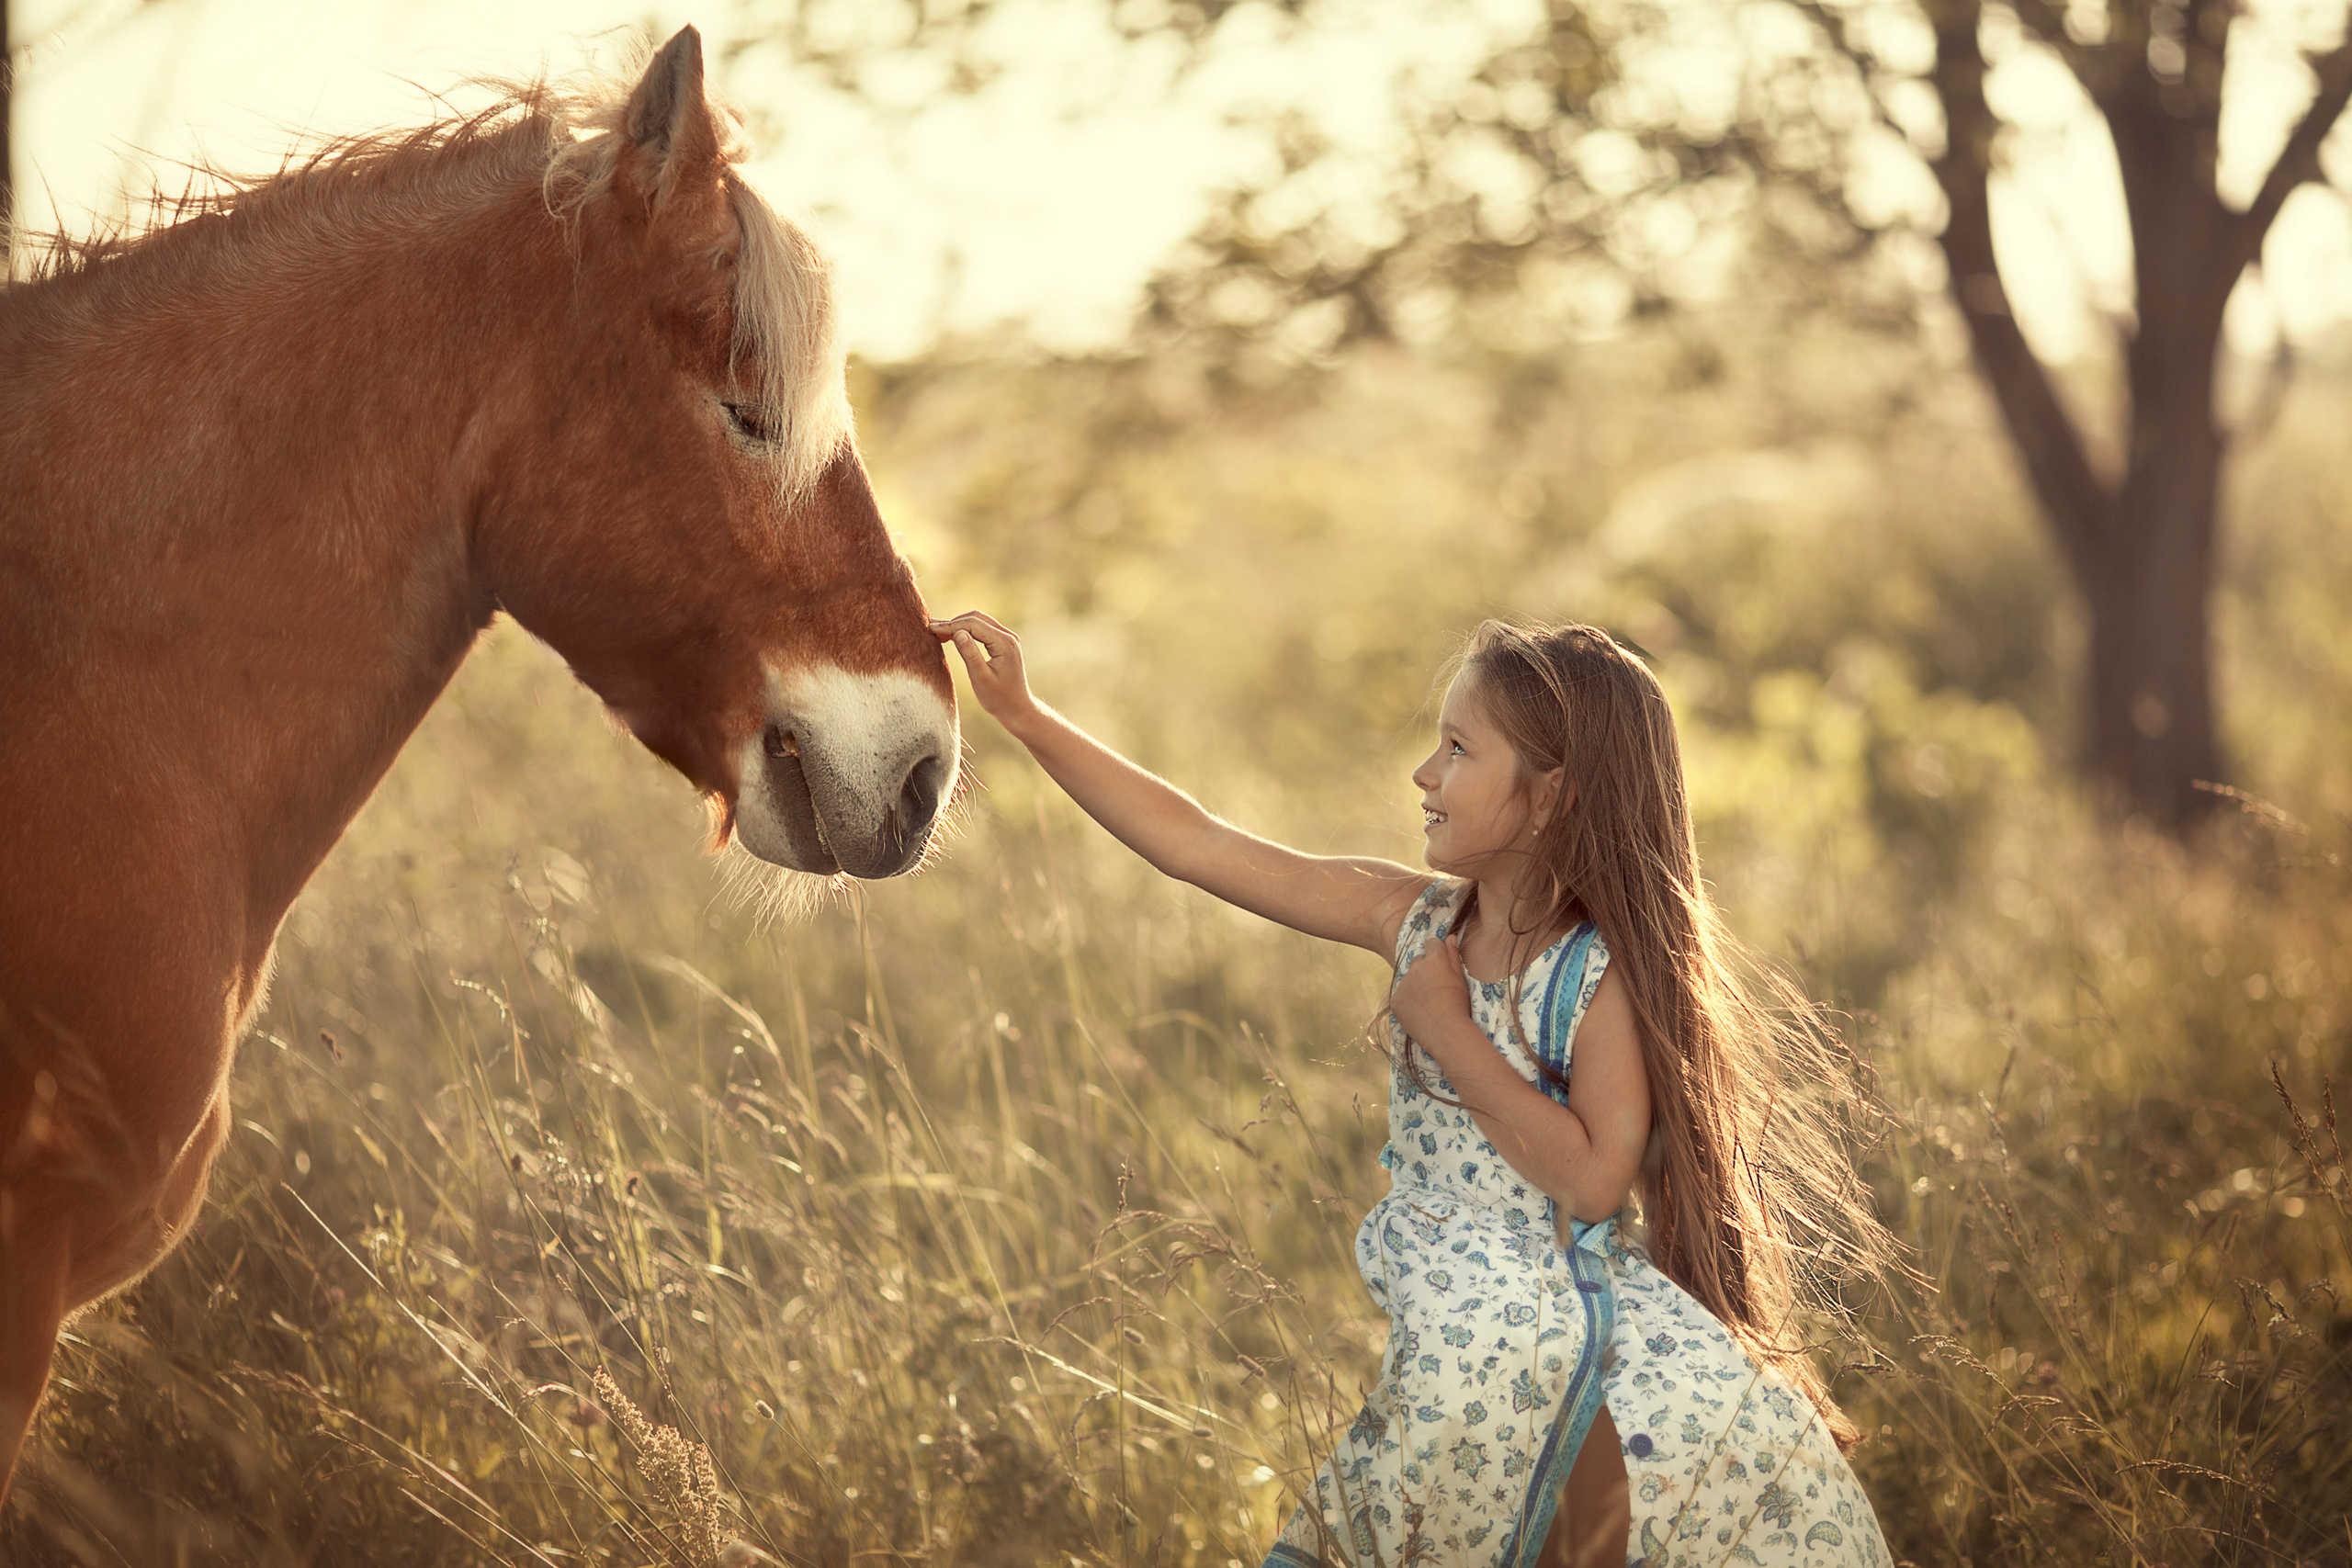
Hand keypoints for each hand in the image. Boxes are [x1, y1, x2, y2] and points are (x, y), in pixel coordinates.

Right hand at [931, 611, 1040, 730]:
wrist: (1017, 708)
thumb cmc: (999, 698)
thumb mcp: (981, 678)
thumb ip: (970, 655)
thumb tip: (958, 632)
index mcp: (1004, 643)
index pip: (973, 625)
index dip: (950, 625)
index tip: (931, 628)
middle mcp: (1008, 636)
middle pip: (976, 618)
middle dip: (953, 622)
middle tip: (932, 628)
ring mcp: (1007, 639)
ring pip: (979, 621)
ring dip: (958, 625)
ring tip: (938, 632)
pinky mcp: (1003, 643)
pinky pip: (982, 630)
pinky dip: (966, 630)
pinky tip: (952, 637)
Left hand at [1390, 934, 1475, 1059]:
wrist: (1446, 1032)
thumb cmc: (1459, 1004)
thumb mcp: (1460, 979)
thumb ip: (1453, 955)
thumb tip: (1449, 937)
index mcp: (1434, 960)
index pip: (1432, 943)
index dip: (1438, 953)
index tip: (1442, 967)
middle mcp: (1416, 967)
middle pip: (1418, 960)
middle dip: (1425, 969)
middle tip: (1436, 988)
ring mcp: (1403, 984)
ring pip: (1409, 979)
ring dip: (1416, 985)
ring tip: (1429, 1002)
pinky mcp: (1395, 1000)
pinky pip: (1401, 995)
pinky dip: (1408, 1001)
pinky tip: (1419, 1012)